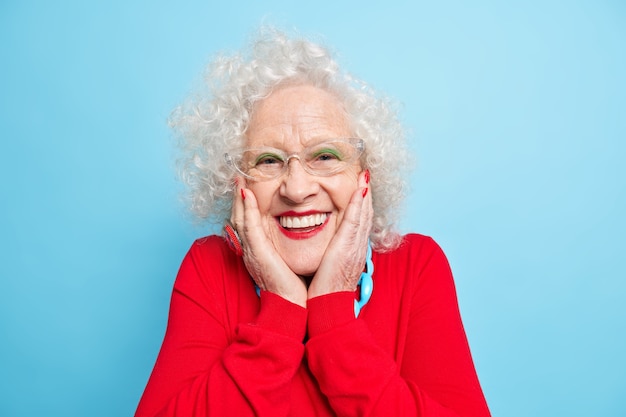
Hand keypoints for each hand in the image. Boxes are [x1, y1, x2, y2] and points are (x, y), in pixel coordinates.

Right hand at [231, 177, 307, 306]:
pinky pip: (248, 226)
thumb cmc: (293, 284)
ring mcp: (251, 250)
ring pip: (240, 218)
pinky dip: (246, 209)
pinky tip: (246, 194)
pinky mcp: (257, 252)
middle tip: (238, 178)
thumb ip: (286, 247)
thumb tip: (298, 232)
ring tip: (239, 179)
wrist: (292, 304)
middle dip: (237, 197)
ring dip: (238, 198)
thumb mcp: (287, 260)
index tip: (246, 187)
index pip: (248, 222)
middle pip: (239, 217)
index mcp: (257, 250)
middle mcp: (250, 249)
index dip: (245, 204)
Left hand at [308, 170, 372, 298]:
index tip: (361, 186)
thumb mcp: (330, 268)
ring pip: (363, 214)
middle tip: (366, 174)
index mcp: (352, 250)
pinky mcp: (347, 248)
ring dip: (365, 193)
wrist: (327, 307)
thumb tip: (327, 248)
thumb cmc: (324, 291)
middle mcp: (357, 246)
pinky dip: (359, 205)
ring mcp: (355, 247)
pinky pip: (355, 222)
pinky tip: (360, 190)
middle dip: (366, 193)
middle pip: (365, 214)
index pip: (359, 221)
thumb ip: (330, 255)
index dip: (361, 203)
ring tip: (365, 175)